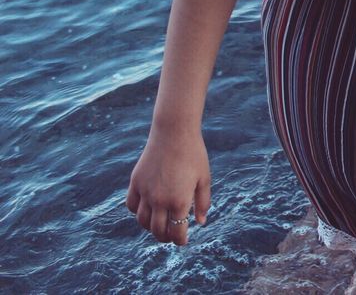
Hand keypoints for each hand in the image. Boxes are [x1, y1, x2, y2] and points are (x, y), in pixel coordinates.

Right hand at [125, 125, 211, 245]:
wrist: (174, 133)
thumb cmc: (194, 155)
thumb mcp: (204, 179)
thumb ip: (203, 202)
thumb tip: (200, 222)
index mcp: (179, 201)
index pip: (177, 231)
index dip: (180, 240)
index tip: (182, 241)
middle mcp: (159, 200)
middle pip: (158, 230)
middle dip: (165, 237)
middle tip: (171, 236)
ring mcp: (145, 192)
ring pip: (142, 221)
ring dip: (150, 227)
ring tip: (159, 225)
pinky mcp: (135, 183)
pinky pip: (131, 205)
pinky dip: (137, 212)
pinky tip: (146, 209)